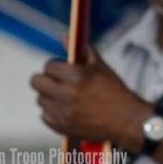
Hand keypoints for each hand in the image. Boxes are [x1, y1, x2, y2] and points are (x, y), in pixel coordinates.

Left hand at [30, 46, 149, 143]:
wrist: (126, 120)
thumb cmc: (115, 91)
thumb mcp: (100, 66)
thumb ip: (81, 49)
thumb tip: (64, 36)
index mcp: (77, 76)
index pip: (49, 66)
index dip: (56, 66)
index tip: (62, 69)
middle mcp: (67, 94)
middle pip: (36, 82)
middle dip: (46, 78)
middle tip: (57, 80)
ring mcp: (63, 113)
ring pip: (40, 99)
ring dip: (50, 96)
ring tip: (66, 96)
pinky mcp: (62, 127)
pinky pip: (45, 116)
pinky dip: (53, 112)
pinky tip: (67, 109)